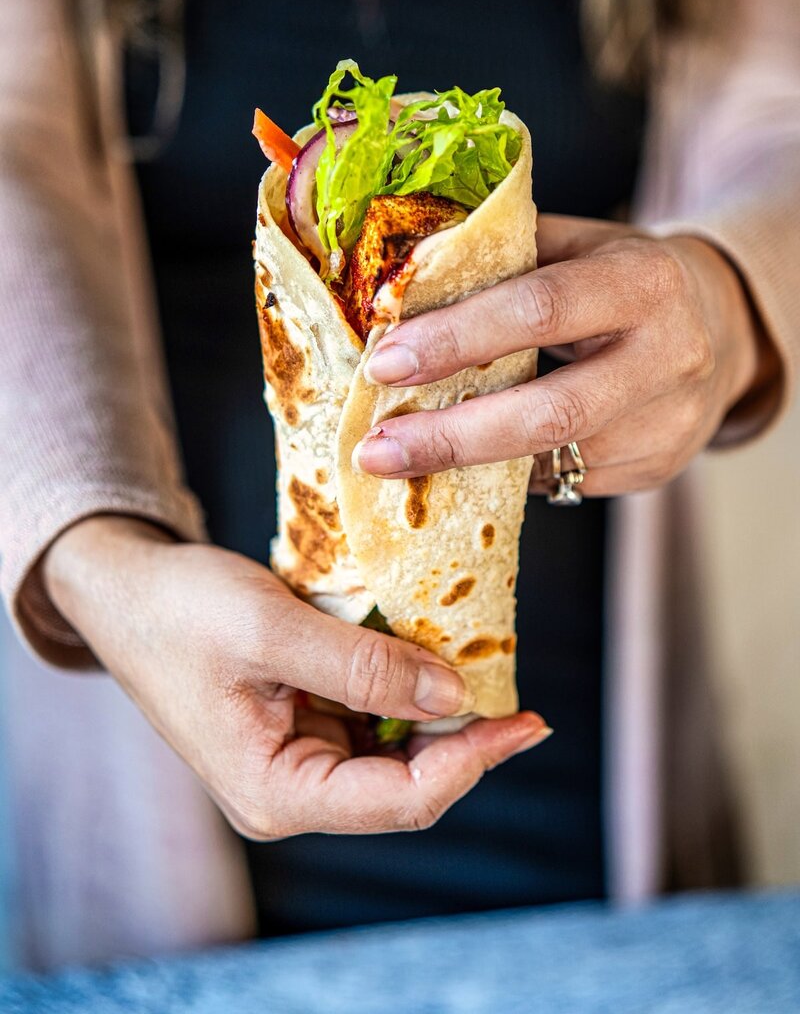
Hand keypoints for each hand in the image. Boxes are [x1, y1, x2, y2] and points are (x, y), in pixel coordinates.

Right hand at [43, 516, 549, 837]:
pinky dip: (406, 690)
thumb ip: (365, 667)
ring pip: (395, 752)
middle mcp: (292, 791)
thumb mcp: (274, 631)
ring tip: (485, 666)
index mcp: (277, 792)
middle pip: (406, 784)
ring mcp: (297, 760)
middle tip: (518, 690)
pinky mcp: (301, 726)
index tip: (526, 720)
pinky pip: (370, 719)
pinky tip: (432, 656)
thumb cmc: (183, 612)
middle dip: (465, 739)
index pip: (401, 800)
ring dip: (440, 712)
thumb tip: (454, 694)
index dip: (473, 762)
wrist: (127, 591)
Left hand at [355, 215, 769, 493]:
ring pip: (553, 460)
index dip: (457, 338)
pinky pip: (564, 480)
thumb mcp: (576, 244)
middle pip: (550, 412)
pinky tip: (464, 463)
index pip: (540, 309)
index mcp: (643, 282)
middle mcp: (668, 356)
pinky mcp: (658, 468)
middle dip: (452, 436)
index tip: (385, 363)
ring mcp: (668, 424)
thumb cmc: (621, 276)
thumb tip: (397, 285)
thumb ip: (501, 258)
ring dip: (466, 464)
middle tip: (376, 450)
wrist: (720, 325)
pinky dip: (505, 474)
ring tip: (400, 459)